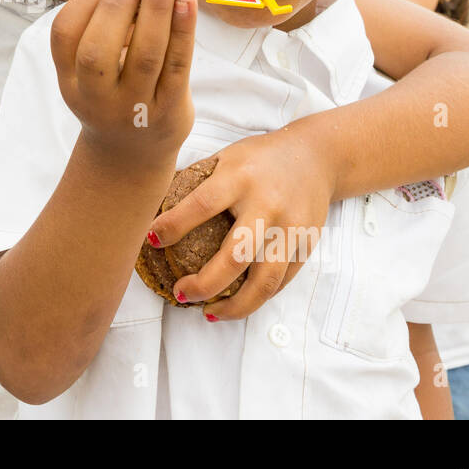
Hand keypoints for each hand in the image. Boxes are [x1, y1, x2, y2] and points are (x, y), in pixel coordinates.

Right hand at [50, 0, 196, 158]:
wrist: (131, 157)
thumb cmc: (111, 99)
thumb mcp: (86, 76)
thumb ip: (94, 34)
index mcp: (70, 82)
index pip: (64, 37)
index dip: (82, 2)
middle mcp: (97, 98)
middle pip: (98, 51)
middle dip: (115, 5)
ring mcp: (134, 108)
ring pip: (145, 56)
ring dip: (155, 9)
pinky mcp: (170, 109)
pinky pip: (178, 65)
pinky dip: (184, 28)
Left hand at [146, 126, 337, 314]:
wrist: (316, 156)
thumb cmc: (259, 158)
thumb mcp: (225, 157)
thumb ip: (197, 182)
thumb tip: (153, 207)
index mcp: (240, 177)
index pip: (202, 204)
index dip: (174, 225)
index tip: (151, 240)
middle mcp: (268, 204)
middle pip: (236, 255)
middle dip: (204, 283)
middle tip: (181, 293)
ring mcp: (291, 228)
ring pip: (265, 280)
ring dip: (235, 306)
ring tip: (209, 312)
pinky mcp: (306, 245)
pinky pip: (281, 282)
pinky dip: (257, 298)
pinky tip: (235, 303)